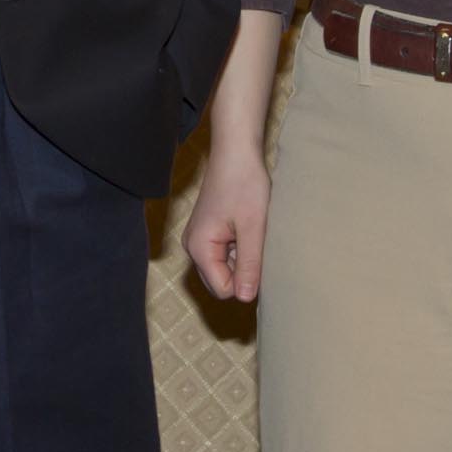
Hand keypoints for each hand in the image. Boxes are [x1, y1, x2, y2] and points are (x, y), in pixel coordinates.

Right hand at [180, 138, 269, 302]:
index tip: (258, 254)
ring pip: (225, 268)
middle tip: (254, 241)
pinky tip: (247, 226)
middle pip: (221, 281)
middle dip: (243, 270)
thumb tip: (247, 299)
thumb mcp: (253, 228)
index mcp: (199, 248)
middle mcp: (193, 247)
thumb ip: (249, 265)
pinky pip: (225, 254)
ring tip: (251, 230)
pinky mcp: (208, 232)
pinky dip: (240, 246)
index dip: (246, 280)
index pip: (223, 289)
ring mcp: (199, 239)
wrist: (236, 152)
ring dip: (243, 256)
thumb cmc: (245, 185)